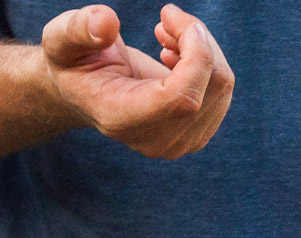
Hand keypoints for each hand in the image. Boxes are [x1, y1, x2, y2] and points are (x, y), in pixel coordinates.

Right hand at [41, 4, 233, 158]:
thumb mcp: (61, 40)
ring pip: (222, 86)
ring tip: (165, 36)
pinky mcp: (199, 133)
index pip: (183, 98)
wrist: (87, 92)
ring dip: (200, 48)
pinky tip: (174, 56)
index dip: (194, 54)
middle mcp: (158, 140)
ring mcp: (183, 142)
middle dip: (196, 40)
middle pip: (211, 87)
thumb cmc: (73, 62)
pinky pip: (222, 90)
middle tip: (167, 17)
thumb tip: (106, 22)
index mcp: (124, 120)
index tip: (170, 15)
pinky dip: (205, 63)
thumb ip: (77, 30)